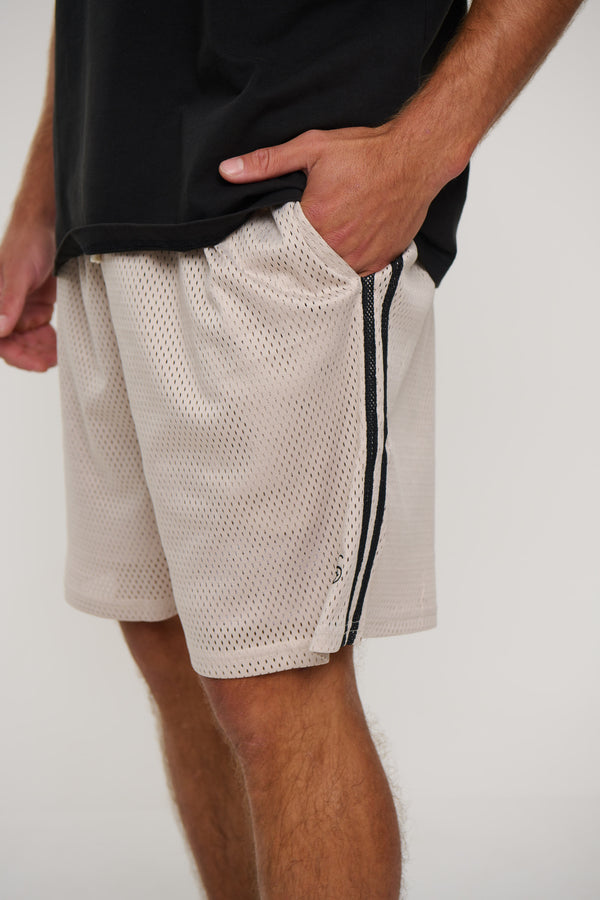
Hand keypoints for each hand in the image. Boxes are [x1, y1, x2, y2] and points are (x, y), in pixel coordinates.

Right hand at [0, 221, 56, 371]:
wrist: (44, 227)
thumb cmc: (26, 243)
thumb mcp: (19, 273)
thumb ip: (8, 301)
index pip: (0, 339)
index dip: (17, 356)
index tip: (38, 365)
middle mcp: (3, 308)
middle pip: (14, 344)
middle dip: (34, 355)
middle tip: (54, 362)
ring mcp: (19, 309)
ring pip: (28, 341)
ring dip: (43, 350)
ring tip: (61, 355)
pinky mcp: (35, 307)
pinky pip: (40, 332)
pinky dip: (50, 340)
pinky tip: (61, 345)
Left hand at [219, 122, 446, 276]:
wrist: (415, 158)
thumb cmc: (365, 152)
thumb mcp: (311, 149)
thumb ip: (266, 163)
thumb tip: (226, 170)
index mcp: (314, 221)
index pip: (280, 244)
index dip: (276, 240)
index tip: (274, 236)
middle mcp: (336, 246)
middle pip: (304, 262)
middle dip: (298, 254)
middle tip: (299, 241)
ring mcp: (360, 257)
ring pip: (329, 273)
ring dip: (321, 264)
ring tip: (322, 246)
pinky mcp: (379, 261)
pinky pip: (355, 276)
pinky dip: (346, 267)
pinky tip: (344, 250)